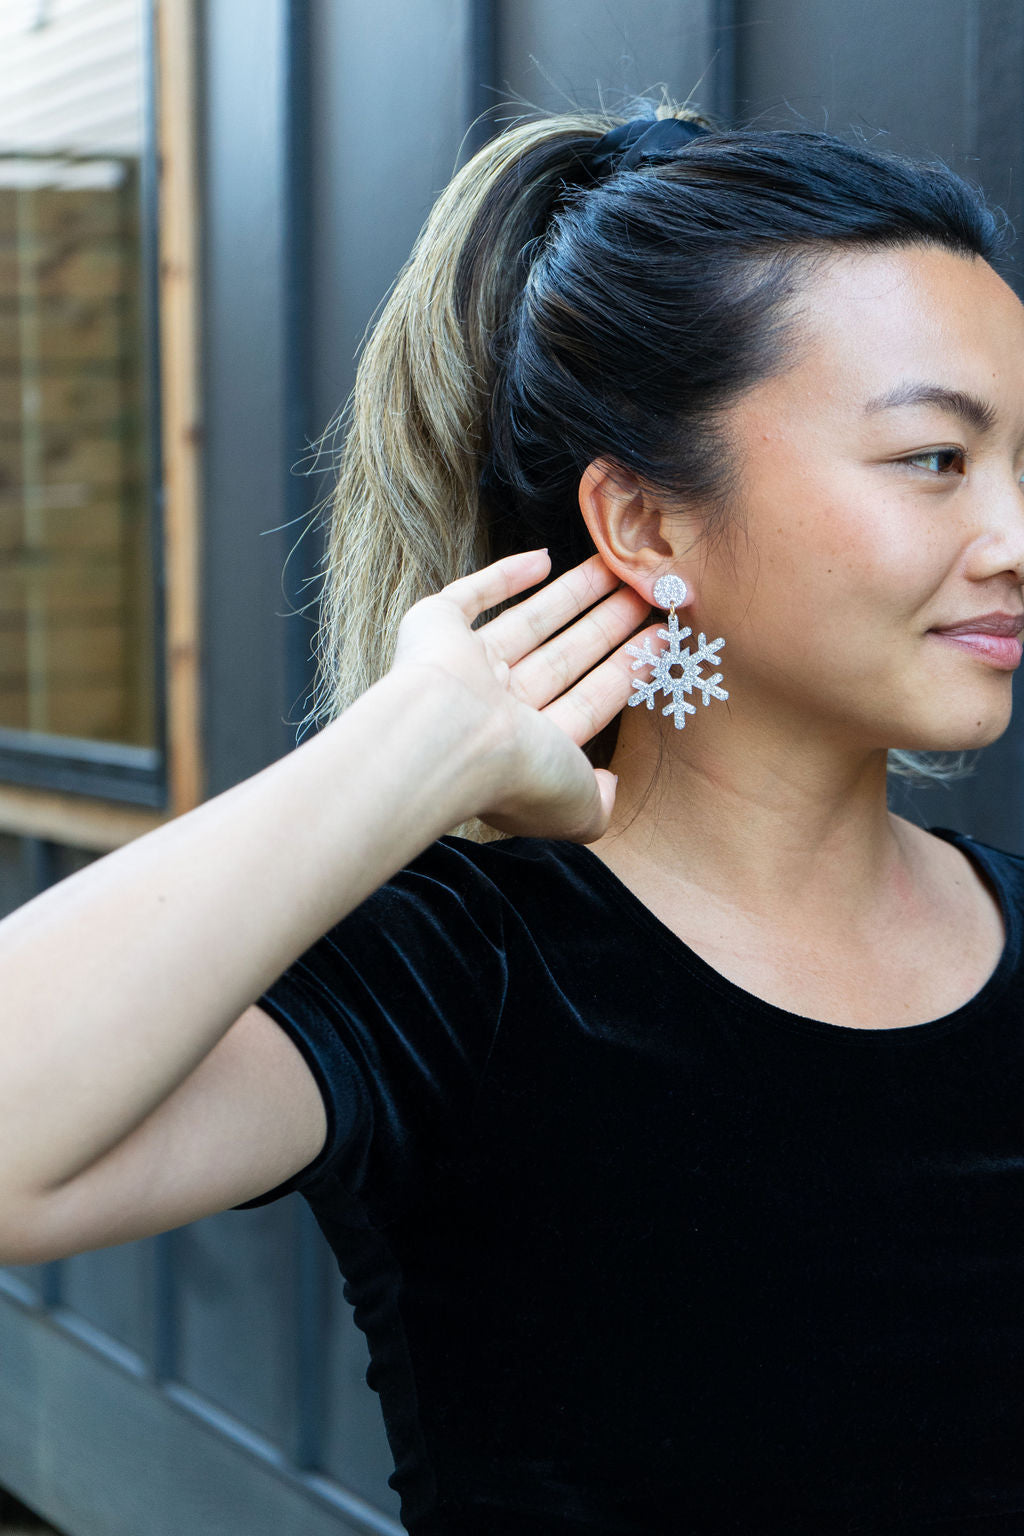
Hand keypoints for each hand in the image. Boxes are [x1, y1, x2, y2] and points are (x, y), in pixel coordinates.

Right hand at [388, 547, 659, 841]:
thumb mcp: (579, 809)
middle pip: (566, 655)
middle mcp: (496, 706)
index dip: (626, 671)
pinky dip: (505, 575)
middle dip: (607, 626)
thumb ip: (600, 804)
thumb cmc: (518, 775)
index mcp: (527, 747)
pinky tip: (544, 558)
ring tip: (619, 568)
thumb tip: (609, 786)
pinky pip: (473, 595)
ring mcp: (465, 664)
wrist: (451, 738)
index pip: (588, 700)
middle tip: (647, 594)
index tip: (660, 641)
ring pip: (531, 621)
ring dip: (574, 594)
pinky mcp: (436, 626)